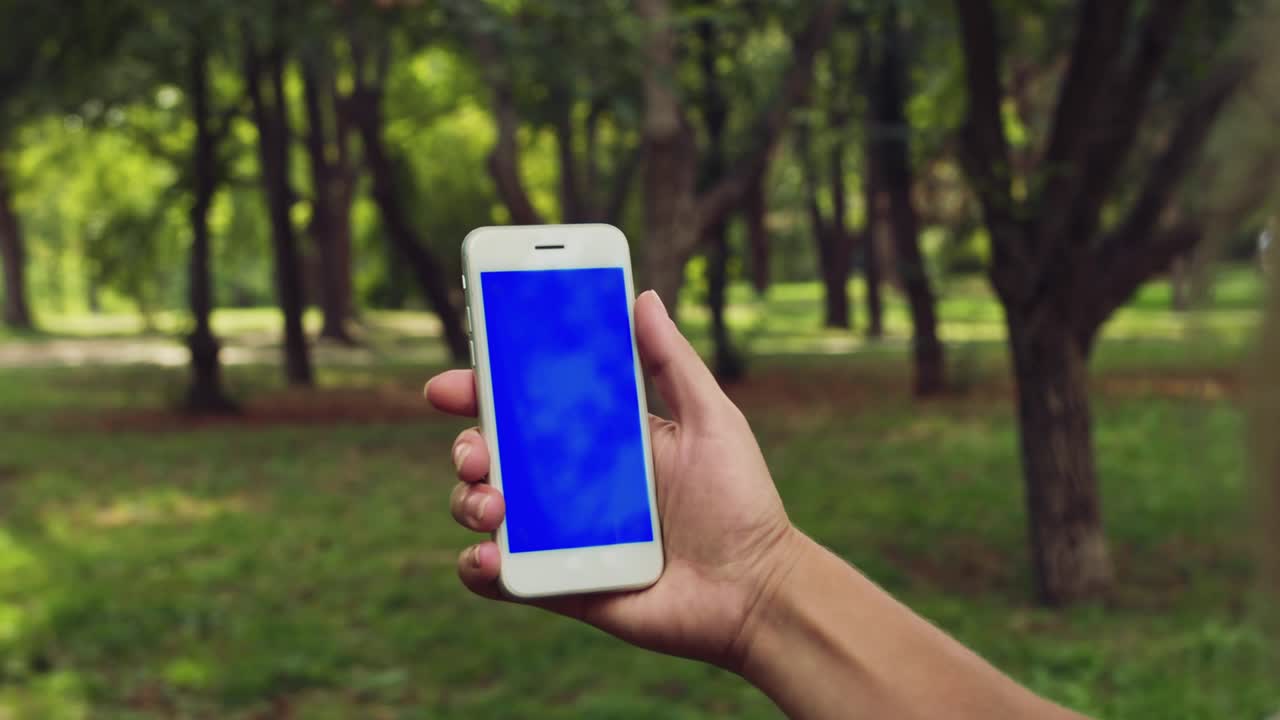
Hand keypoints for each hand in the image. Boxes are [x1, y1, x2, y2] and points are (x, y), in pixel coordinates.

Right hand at [424, 290, 803, 668]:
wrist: (756, 592)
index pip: (527, 406)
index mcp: (598, 439)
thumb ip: (672, 362)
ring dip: (468, 499)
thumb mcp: (711, 420)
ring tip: (493, 503)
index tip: (452, 383)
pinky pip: (497, 575)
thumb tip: (641, 296)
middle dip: (467, 445)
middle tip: (477, 449)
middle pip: (492, 454)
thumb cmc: (741, 502)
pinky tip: (490, 553)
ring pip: (483, 509)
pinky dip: (478, 565)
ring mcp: (558, 536)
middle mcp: (569, 484)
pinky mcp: (557, 586)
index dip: (482, 391)